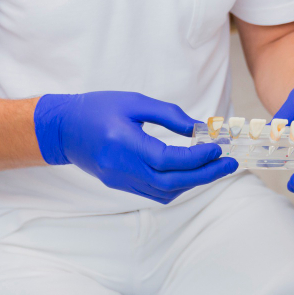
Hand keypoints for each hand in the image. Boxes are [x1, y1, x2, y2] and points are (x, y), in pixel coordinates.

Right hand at [34, 91, 237, 203]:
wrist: (63, 129)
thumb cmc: (98, 108)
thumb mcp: (134, 102)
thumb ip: (168, 114)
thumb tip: (199, 128)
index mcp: (124, 144)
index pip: (167, 160)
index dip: (196, 157)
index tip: (218, 147)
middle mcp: (122, 168)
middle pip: (171, 182)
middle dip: (205, 174)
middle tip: (230, 163)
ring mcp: (120, 180)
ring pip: (165, 192)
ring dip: (193, 181)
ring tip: (215, 166)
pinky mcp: (120, 184)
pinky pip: (154, 192)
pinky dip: (177, 185)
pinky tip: (191, 172)